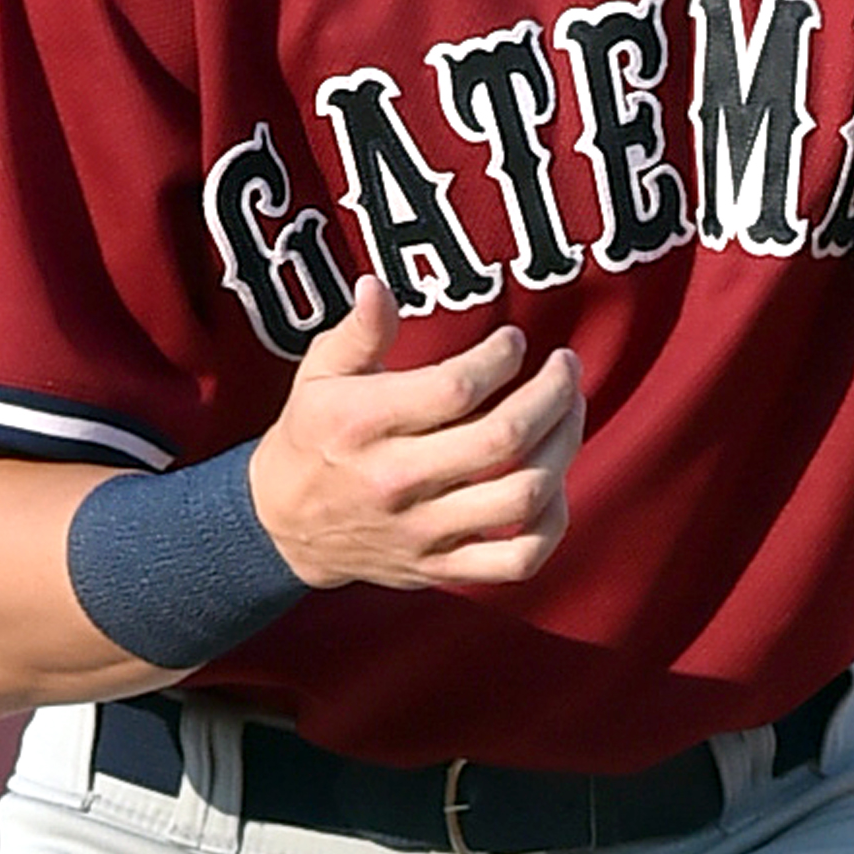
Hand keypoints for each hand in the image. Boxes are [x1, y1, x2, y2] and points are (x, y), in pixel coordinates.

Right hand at [248, 277, 584, 592]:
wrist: (282, 526)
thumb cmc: (313, 434)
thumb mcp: (319, 373)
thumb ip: (358, 331)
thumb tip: (377, 285)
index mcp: (363, 424)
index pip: (456, 388)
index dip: (501, 358)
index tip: (513, 341)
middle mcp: (395, 480)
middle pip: (504, 438)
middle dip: (553, 393)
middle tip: (566, 366)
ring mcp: (422, 531)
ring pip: (522, 495)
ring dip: (564, 447)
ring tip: (570, 412)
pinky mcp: (440, 567)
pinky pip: (517, 560)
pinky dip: (551, 526)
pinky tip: (555, 485)